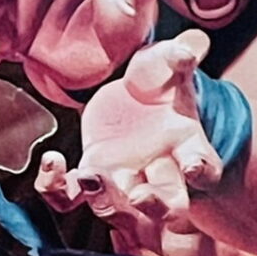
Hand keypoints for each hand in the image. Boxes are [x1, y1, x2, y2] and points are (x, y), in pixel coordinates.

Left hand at [36, 30, 223, 255]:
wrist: (130, 95)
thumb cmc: (156, 84)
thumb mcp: (165, 67)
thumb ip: (175, 58)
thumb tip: (188, 46)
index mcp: (187, 146)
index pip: (204, 168)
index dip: (201, 170)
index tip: (193, 167)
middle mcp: (158, 174)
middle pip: (167, 206)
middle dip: (156, 206)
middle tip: (139, 197)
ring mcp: (121, 180)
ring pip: (117, 209)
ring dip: (105, 202)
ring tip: (90, 177)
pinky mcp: (89, 177)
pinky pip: (69, 197)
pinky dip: (56, 187)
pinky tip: (52, 161)